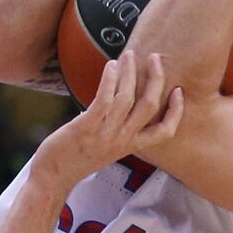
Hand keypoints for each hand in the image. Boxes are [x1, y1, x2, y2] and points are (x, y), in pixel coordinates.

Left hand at [32, 50, 182, 187]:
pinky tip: (111, 66)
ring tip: (129, 55)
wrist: (54, 177)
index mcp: (131, 146)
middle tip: (155, 58)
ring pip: (127, 97)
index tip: (179, 91)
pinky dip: (109, 79)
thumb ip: (118, 129)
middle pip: (150, 105)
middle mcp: (123, 140)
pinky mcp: (86, 127)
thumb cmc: (77, 159)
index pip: (165, 131)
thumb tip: (120, 102)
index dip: (176, 111)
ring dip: (130, 72)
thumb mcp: (106, 147)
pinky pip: (104, 99)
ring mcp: (105, 134)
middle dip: (156, 78)